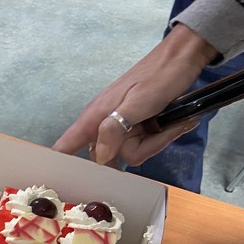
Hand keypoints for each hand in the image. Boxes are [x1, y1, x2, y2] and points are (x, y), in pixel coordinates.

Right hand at [52, 24, 217, 166]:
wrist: (183, 59)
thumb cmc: (158, 75)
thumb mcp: (138, 101)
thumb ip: (115, 127)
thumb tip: (99, 156)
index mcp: (95, 118)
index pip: (66, 146)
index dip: (61, 166)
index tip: (62, 184)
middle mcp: (104, 126)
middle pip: (108, 159)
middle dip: (136, 150)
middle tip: (155, 131)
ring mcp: (122, 129)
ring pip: (131, 154)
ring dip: (155, 142)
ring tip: (171, 122)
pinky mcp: (137, 130)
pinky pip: (144, 146)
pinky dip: (161, 137)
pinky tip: (173, 122)